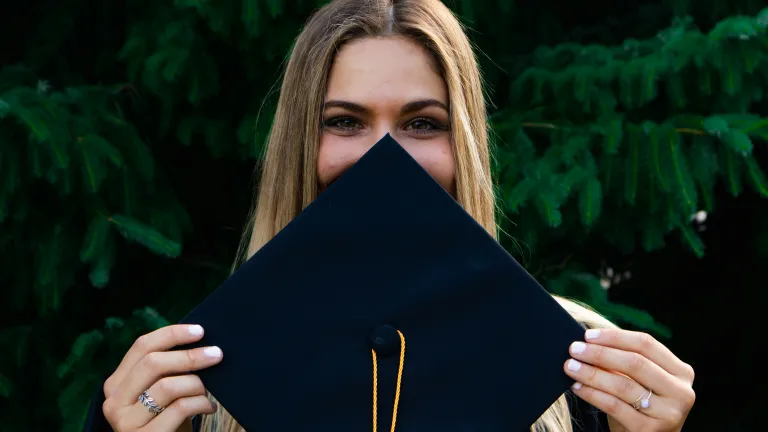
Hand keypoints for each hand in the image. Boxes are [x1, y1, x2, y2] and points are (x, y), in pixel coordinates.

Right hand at [102, 324, 222, 430]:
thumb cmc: (167, 419)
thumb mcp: (160, 392)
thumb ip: (166, 369)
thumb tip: (196, 338)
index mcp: (116, 383)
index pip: (142, 346)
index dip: (172, 334)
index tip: (200, 331)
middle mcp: (114, 401)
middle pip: (153, 363)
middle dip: (190, 356)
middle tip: (216, 354)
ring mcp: (126, 422)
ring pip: (167, 386)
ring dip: (196, 384)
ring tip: (206, 392)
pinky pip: (179, 408)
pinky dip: (200, 404)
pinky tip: (208, 407)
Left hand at [563, 328, 694, 431]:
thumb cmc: (640, 403)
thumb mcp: (640, 380)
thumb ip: (624, 360)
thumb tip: (589, 341)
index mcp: (681, 371)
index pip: (646, 344)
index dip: (615, 337)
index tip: (588, 335)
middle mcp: (681, 391)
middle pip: (635, 363)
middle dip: (600, 353)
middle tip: (574, 349)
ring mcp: (668, 413)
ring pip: (623, 385)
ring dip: (592, 373)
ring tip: (570, 367)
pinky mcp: (650, 430)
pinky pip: (615, 406)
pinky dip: (592, 394)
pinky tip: (577, 387)